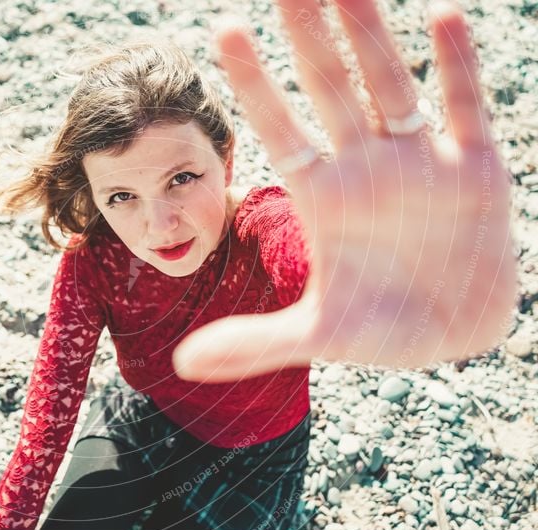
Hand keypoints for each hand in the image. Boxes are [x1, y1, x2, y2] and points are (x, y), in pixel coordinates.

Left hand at [172, 0, 517, 382]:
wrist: (455, 335)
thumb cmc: (380, 330)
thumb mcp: (316, 336)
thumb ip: (252, 343)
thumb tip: (181, 365)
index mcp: (323, 198)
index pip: (281, 130)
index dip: (254, 85)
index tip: (222, 33)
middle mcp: (366, 168)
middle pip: (331, 90)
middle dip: (308, 38)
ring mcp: (421, 163)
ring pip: (391, 86)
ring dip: (371, 36)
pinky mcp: (477, 171)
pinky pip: (466, 109)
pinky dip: (456, 69)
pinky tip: (443, 18)